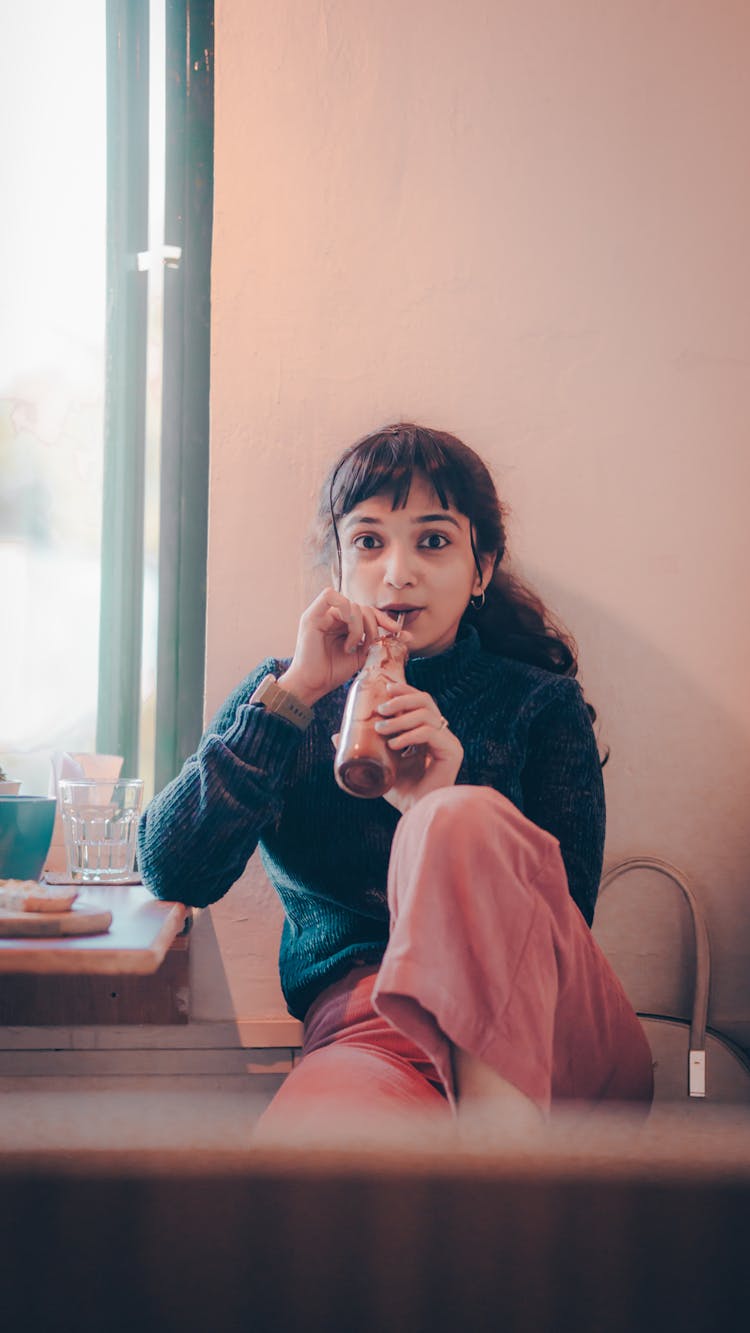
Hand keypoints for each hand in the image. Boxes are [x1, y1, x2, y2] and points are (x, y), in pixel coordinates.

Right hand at [277, 587, 408, 705]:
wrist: (314, 685)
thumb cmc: (333, 672)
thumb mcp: (363, 656)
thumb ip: (380, 643)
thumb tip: (408, 636)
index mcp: (343, 623)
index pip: (368, 611)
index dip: (383, 618)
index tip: (397, 631)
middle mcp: (332, 616)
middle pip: (362, 606)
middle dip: (374, 624)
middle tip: (370, 646)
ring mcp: (321, 614)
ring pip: (351, 604)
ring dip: (359, 626)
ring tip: (354, 647)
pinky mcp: (311, 616)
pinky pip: (330, 597)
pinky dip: (346, 613)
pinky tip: (347, 637)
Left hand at [374, 681, 463, 813]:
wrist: (413, 812)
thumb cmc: (400, 792)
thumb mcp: (377, 764)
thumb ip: (361, 749)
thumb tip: (335, 735)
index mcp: (427, 732)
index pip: (420, 702)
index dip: (404, 691)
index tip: (385, 689)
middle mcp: (440, 734)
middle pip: (425, 701)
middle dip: (401, 699)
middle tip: (381, 709)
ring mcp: (448, 742)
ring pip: (426, 714)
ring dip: (400, 719)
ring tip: (381, 730)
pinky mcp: (452, 752)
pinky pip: (430, 732)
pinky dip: (410, 734)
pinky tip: (394, 744)